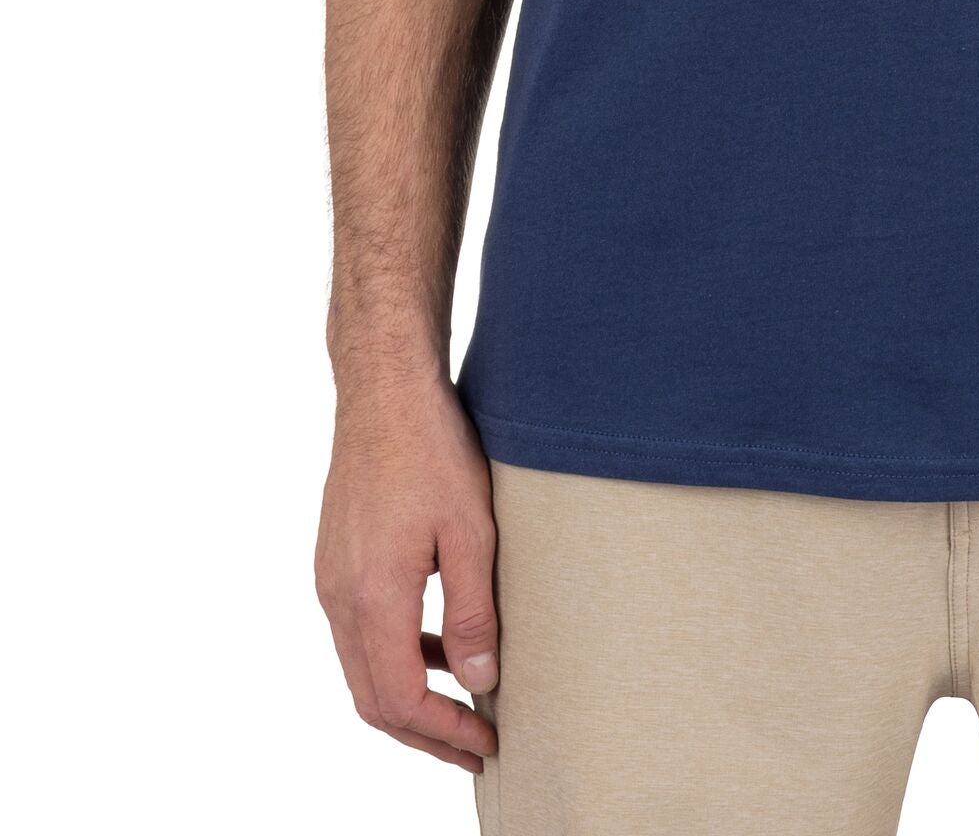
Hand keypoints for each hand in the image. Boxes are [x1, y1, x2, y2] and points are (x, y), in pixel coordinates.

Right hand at [316, 372, 500, 772]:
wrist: (384, 392)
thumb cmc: (432, 450)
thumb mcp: (471, 531)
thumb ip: (472, 611)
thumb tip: (479, 679)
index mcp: (373, 597)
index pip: (399, 700)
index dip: (443, 732)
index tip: (486, 743)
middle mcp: (339, 597)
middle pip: (372, 699)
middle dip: (423, 733)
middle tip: (474, 747)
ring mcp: (331, 579)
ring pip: (362, 668)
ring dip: (408, 696)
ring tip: (463, 706)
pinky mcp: (336, 560)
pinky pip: (359, 631)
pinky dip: (396, 655)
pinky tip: (438, 645)